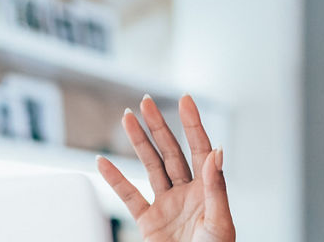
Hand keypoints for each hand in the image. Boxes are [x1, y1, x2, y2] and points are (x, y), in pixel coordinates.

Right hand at [96, 94, 234, 241]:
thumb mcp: (220, 223)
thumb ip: (216, 188)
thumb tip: (217, 152)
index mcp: (208, 191)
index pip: (201, 150)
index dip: (193, 125)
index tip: (185, 100)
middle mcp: (187, 194)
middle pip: (171, 152)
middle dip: (158, 126)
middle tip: (146, 101)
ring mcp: (167, 206)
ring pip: (150, 167)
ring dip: (138, 143)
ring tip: (126, 117)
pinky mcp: (148, 222)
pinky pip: (129, 197)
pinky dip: (115, 179)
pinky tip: (103, 161)